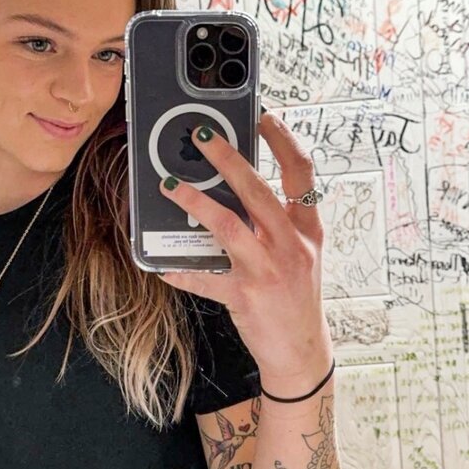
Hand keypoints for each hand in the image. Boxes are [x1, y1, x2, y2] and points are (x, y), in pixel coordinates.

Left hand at [158, 111, 332, 385]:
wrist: (303, 351)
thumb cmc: (296, 299)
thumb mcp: (301, 256)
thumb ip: (278, 224)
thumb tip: (236, 190)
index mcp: (308, 230)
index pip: (301, 174)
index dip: (283, 141)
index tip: (263, 116)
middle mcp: (291, 246)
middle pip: (258, 191)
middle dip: (228, 159)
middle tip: (202, 136)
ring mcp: (269, 270)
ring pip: (229, 226)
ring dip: (195, 202)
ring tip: (170, 186)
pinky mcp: (246, 296)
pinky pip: (205, 277)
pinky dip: (181, 269)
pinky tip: (161, 263)